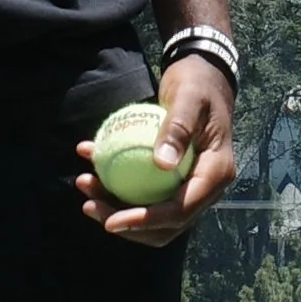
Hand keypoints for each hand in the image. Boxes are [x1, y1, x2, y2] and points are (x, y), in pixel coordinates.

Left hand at [76, 53, 236, 246]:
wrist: (205, 77)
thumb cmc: (198, 85)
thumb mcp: (189, 98)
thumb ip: (178, 128)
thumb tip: (161, 164)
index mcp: (215, 173)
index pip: (180, 211)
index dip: (145, 221)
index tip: (110, 221)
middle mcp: (205, 187)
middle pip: (165, 224)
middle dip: (125, 224)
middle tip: (89, 205)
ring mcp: (190, 186)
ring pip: (152, 216)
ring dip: (117, 208)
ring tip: (85, 184)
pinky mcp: (174, 180)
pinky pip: (146, 194)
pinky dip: (118, 189)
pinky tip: (91, 167)